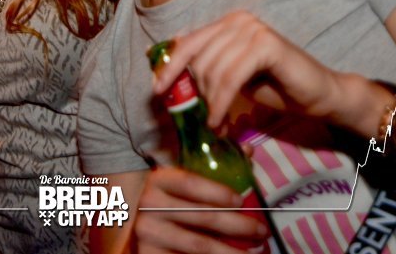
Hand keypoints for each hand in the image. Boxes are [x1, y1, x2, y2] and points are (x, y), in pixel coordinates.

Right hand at [133, 166, 268, 253]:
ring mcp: (148, 233)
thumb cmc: (165, 200)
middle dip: (238, 226)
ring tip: (255, 252)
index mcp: (158, 181)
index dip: (217, 192)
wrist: (134, 227)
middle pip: (202, 217)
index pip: (189, 183)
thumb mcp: (179, 182)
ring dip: (232, 251)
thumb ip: (212, 169)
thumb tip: (249, 151)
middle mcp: (150, 206)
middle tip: (261, 231)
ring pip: (200, 245)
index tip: (241, 201)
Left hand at [152, 11, 343, 127]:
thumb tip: (167, 75)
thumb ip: (207, 70)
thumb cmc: (275, 87)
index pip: (187, 42)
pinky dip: (221, 103)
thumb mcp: (232, 77)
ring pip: (213, 70)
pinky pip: (231, 78)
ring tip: (216, 125)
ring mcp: (253, 29)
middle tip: (206, 118)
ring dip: (210, 104)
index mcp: (227, 23)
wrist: (317, 95)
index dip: (169, 67)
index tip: (157, 91)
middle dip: (197, 93)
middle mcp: (238, 20)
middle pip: (198, 58)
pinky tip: (221, 120)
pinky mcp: (266, 45)